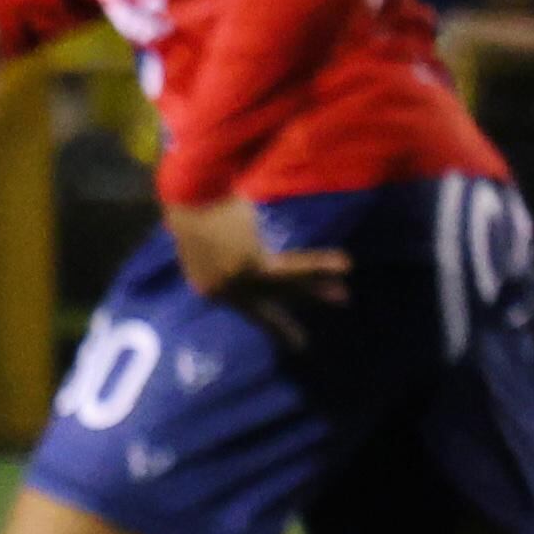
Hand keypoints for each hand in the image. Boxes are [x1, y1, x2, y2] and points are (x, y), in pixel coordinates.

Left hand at [164, 194, 347, 343]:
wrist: (189, 188)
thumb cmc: (194, 203)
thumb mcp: (208, 235)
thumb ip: (227, 253)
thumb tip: (250, 248)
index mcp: (203, 280)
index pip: (238, 299)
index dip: (259, 301)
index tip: (274, 308)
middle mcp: (220, 288)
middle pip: (260, 308)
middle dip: (282, 327)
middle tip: (300, 345)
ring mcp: (236, 281)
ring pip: (283, 287)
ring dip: (316, 289)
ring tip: (343, 296)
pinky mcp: (253, 267)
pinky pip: (292, 269)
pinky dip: (318, 266)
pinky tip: (344, 264)